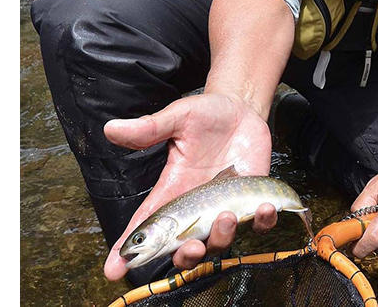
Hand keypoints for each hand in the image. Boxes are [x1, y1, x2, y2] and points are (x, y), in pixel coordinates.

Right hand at [101, 92, 277, 279]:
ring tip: (227, 215)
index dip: (128, 250)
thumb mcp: (177, 118)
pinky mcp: (254, 201)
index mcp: (173, 190)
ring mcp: (226, 207)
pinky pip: (260, 225)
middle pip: (185, 247)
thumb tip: (110, 128)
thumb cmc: (206, 114)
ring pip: (220, 242)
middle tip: (191, 246)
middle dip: (186, 256)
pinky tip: (266, 207)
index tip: (113, 269)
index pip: (147, 224)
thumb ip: (149, 128)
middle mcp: (197, 207)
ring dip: (223, 237)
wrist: (241, 108)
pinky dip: (264, 222)